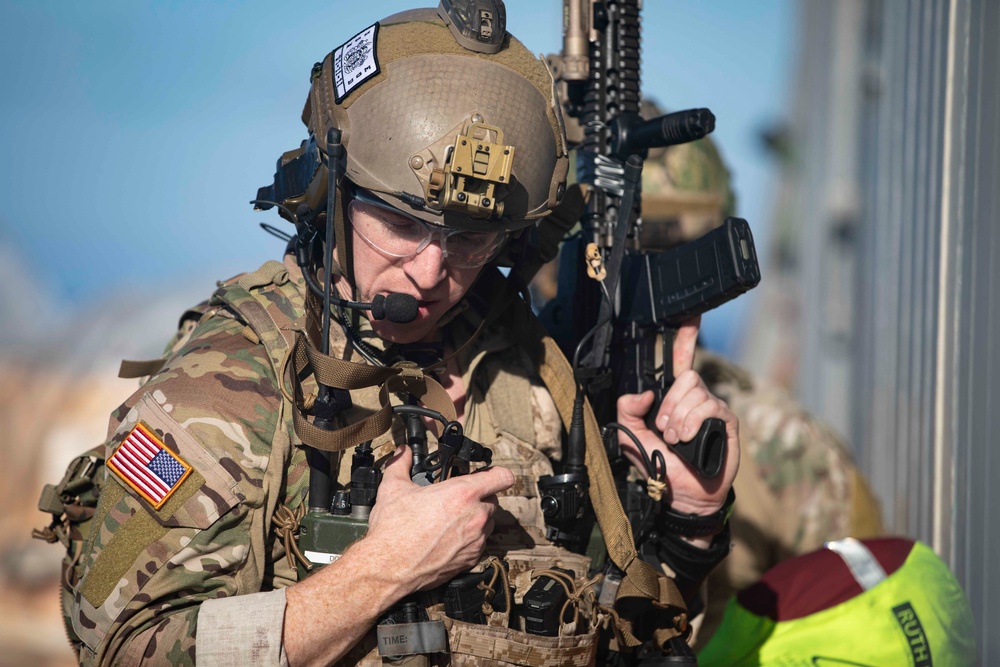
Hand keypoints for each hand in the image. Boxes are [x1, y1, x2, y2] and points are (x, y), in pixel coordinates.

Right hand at [363, 445, 513, 594]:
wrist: (388, 567)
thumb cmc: (393, 530)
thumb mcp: (393, 488)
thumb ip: (401, 464)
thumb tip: (402, 452)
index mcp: (462, 493)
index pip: (502, 477)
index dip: (497, 473)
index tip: (489, 475)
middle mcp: (476, 516)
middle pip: (493, 499)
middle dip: (479, 497)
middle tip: (458, 498)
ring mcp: (476, 540)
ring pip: (488, 522)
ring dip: (476, 518)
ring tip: (452, 520)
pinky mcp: (471, 559)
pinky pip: (479, 543)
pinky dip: (469, 539)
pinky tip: (449, 538)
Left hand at [616, 316, 739, 518]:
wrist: (683, 494)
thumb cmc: (660, 464)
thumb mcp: (631, 435)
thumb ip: (627, 409)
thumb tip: (645, 392)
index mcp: (675, 397)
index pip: (682, 361)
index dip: (686, 338)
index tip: (691, 316)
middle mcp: (696, 398)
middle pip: (685, 377)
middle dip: (669, 405)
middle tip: (665, 429)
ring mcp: (713, 408)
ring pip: (694, 392)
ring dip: (678, 419)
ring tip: (675, 439)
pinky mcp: (727, 421)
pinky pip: (708, 407)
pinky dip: (691, 423)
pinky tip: (687, 439)